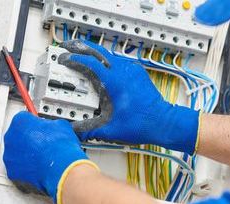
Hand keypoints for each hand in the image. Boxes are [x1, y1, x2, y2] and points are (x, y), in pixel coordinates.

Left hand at [3, 111, 98, 203]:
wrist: (60, 165)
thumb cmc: (59, 145)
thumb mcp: (61, 125)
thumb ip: (51, 124)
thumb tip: (54, 127)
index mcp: (20, 121)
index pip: (24, 119)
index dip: (35, 124)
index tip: (40, 128)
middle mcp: (10, 137)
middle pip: (18, 136)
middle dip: (28, 139)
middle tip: (42, 143)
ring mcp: (9, 155)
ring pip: (16, 153)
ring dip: (26, 154)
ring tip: (42, 156)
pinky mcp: (12, 170)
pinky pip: (18, 168)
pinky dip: (26, 168)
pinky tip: (39, 166)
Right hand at [58, 40, 199, 154]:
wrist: (165, 123)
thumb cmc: (143, 124)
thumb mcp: (111, 129)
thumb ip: (90, 130)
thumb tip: (75, 131)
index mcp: (115, 81)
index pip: (90, 63)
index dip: (74, 59)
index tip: (64, 58)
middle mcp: (124, 71)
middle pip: (98, 51)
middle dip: (80, 46)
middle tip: (67, 46)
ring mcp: (133, 70)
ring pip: (109, 54)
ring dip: (94, 53)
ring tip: (82, 55)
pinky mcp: (138, 73)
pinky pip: (119, 61)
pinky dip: (107, 60)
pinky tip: (102, 68)